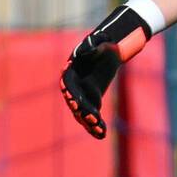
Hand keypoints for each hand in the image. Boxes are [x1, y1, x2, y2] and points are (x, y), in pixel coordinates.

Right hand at [60, 2, 150, 138]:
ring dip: (90, 123)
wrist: (109, 51)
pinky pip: (93, 116)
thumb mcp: (97, 41)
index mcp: (71, 72)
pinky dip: (97, 126)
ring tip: (99, 130)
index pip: (67, 85)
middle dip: (82, 112)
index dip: (70, 94)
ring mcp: (82, 97)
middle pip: (75, 102)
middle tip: (91, 119)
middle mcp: (74, 87)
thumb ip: (90, 45)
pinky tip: (102, 134)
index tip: (74, 102)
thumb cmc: (101, 44)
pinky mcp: (93, 103)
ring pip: (83, 113)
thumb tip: (85, 52)